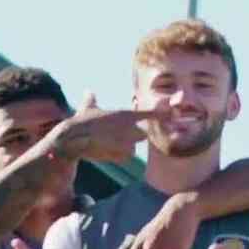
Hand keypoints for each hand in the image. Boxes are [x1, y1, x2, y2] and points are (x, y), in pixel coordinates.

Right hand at [49, 91, 167, 163]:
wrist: (74, 138)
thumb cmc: (80, 121)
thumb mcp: (87, 108)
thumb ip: (91, 99)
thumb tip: (88, 91)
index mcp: (125, 114)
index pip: (150, 115)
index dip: (162, 115)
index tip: (174, 115)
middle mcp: (130, 128)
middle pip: (143, 134)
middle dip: (133, 135)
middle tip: (117, 135)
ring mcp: (127, 142)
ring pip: (133, 147)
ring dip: (124, 146)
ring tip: (107, 143)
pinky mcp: (121, 154)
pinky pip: (125, 156)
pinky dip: (118, 155)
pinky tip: (105, 151)